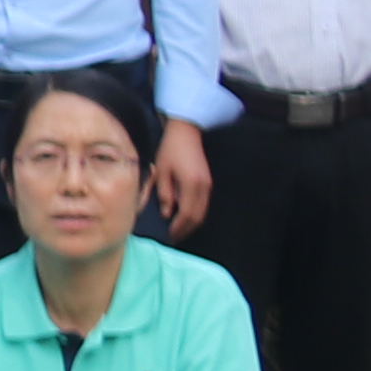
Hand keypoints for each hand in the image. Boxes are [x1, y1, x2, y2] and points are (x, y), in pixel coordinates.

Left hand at [150, 119, 213, 235]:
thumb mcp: (162, 171)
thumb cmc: (170, 150)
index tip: (171, 235)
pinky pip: (203, 204)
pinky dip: (195, 214)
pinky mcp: (208, 182)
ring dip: (192, 223)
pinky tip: (185, 216)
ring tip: (179, 230)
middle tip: (175, 237)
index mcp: (191, 184)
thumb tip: (167, 213)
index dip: (179, 226)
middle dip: (186, 229)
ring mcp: (208, 185)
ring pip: (203, 212)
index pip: (187, 213)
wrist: (186, 133)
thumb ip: (164, 193)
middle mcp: (203, 187)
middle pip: (198, 216)